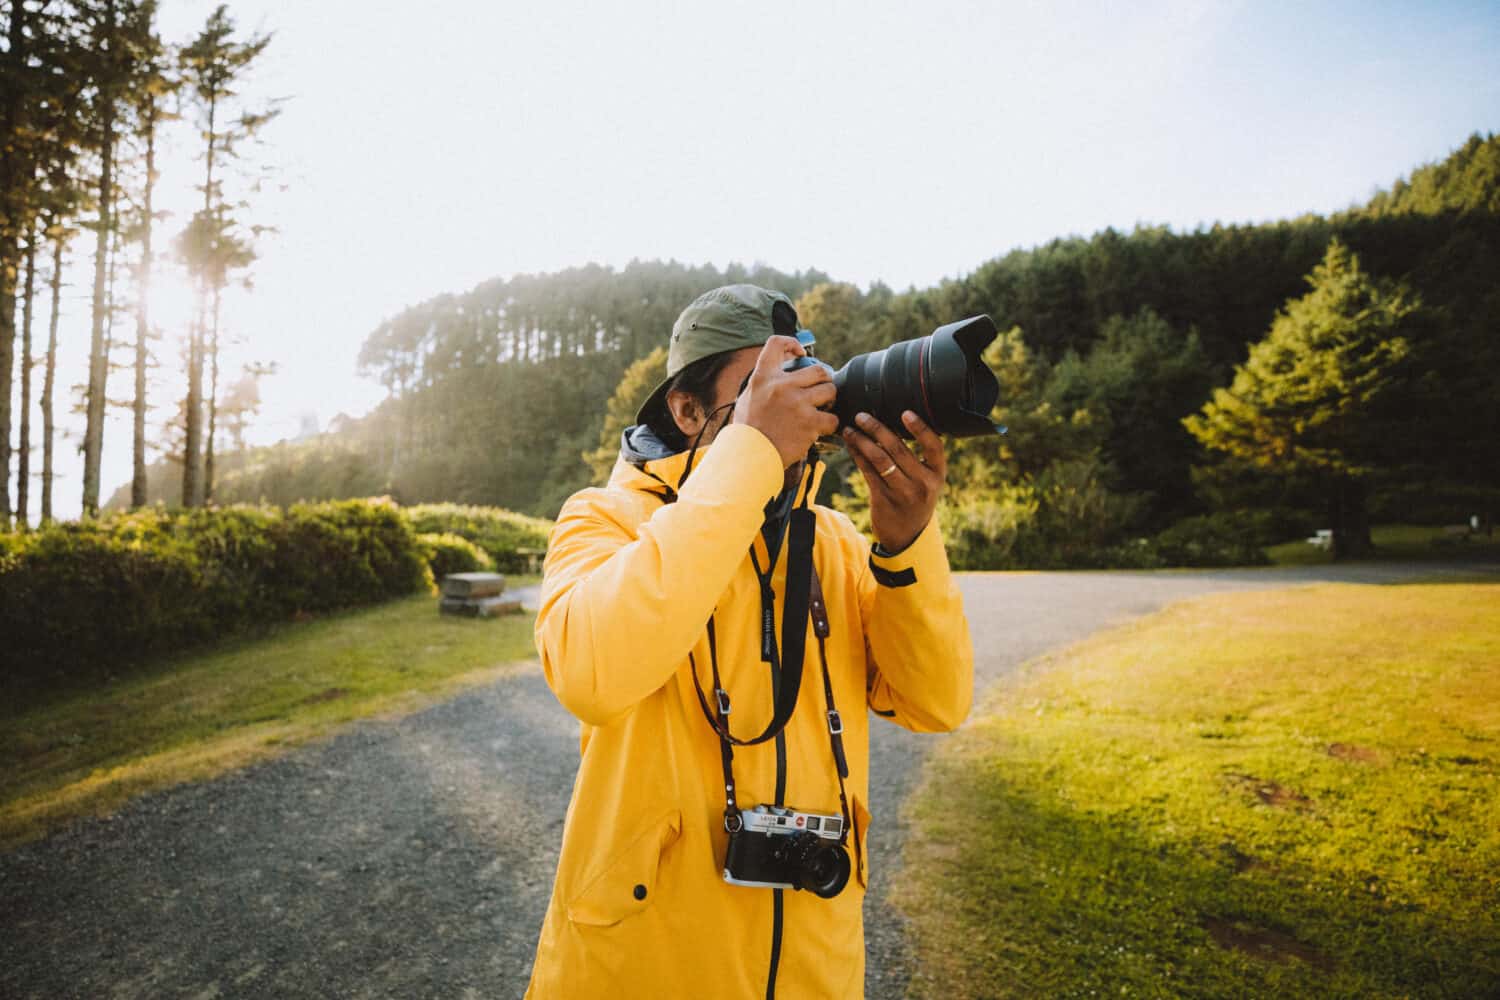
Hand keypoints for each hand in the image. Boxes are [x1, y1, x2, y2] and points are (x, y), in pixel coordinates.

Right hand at [732, 336, 839, 466]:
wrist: (749, 457)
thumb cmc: (747, 431)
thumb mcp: (747, 398)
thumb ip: (763, 383)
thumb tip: (778, 370)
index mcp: (763, 377)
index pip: (776, 343)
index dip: (792, 344)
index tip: (801, 354)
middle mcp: (781, 386)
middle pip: (818, 369)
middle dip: (824, 380)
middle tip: (820, 391)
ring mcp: (797, 403)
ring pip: (830, 390)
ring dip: (829, 401)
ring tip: (821, 410)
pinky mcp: (810, 423)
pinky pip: (832, 418)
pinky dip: (830, 424)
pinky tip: (820, 429)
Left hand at [842, 410, 945, 552]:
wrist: (907, 535)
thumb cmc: (916, 498)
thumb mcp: (927, 480)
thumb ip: (918, 458)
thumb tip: (893, 424)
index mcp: (937, 474)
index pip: (934, 447)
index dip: (920, 429)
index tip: (905, 412)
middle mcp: (923, 483)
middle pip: (899, 449)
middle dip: (877, 429)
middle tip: (862, 416)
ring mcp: (903, 492)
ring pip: (879, 460)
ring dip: (862, 441)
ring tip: (850, 429)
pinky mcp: (883, 499)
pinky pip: (867, 471)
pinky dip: (857, 455)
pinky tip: (850, 445)